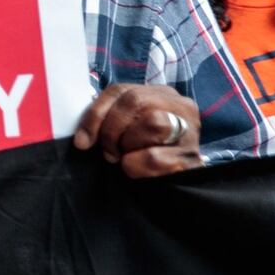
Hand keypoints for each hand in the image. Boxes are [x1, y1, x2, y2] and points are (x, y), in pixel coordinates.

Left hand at [73, 83, 200, 177]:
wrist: (178, 184)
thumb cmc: (148, 152)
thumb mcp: (130, 128)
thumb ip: (110, 119)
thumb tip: (83, 138)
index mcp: (162, 93)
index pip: (119, 91)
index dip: (95, 114)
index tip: (82, 140)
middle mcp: (181, 107)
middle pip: (134, 101)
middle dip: (111, 130)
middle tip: (108, 152)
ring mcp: (191, 132)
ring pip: (151, 123)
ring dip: (128, 145)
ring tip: (127, 157)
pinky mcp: (192, 158)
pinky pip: (154, 157)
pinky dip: (136, 165)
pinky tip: (138, 169)